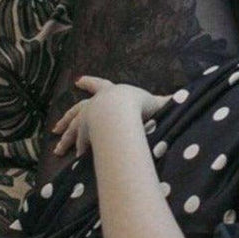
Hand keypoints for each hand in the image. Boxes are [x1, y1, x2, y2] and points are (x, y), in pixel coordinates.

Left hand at [51, 76, 170, 158]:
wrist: (122, 112)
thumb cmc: (138, 104)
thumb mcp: (154, 103)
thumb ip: (165, 103)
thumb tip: (182, 97)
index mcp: (111, 92)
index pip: (98, 85)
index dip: (89, 82)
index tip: (78, 81)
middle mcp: (95, 104)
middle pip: (77, 110)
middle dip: (67, 118)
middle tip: (56, 127)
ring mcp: (87, 118)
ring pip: (72, 128)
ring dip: (65, 138)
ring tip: (58, 148)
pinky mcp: (85, 133)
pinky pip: (79, 141)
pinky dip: (77, 148)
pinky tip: (75, 156)